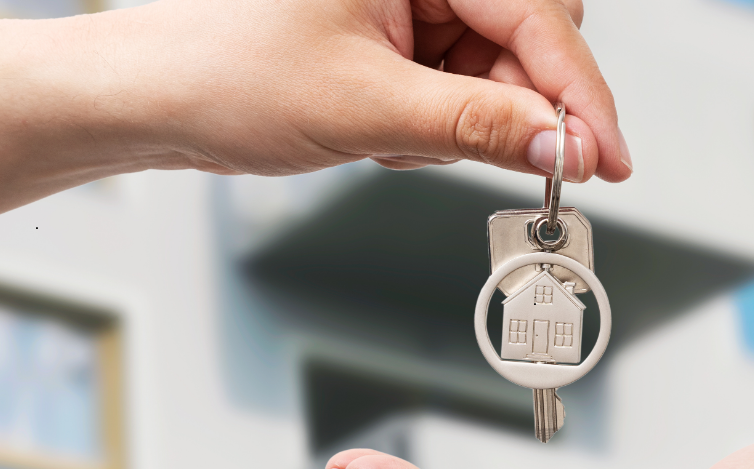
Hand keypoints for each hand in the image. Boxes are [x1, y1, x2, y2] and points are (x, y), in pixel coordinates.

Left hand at [0, 0, 628, 295]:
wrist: (146, 100)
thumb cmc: (223, 75)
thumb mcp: (364, 109)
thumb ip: (476, 127)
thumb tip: (561, 144)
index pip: (537, 17)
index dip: (580, 96)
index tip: (607, 159)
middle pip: (530, 38)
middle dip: (523, 108)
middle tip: (519, 167)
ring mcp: (410, 6)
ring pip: (498, 71)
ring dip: (469, 123)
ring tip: (391, 138)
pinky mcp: (398, 40)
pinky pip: (458, 88)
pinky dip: (437, 126)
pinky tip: (384, 135)